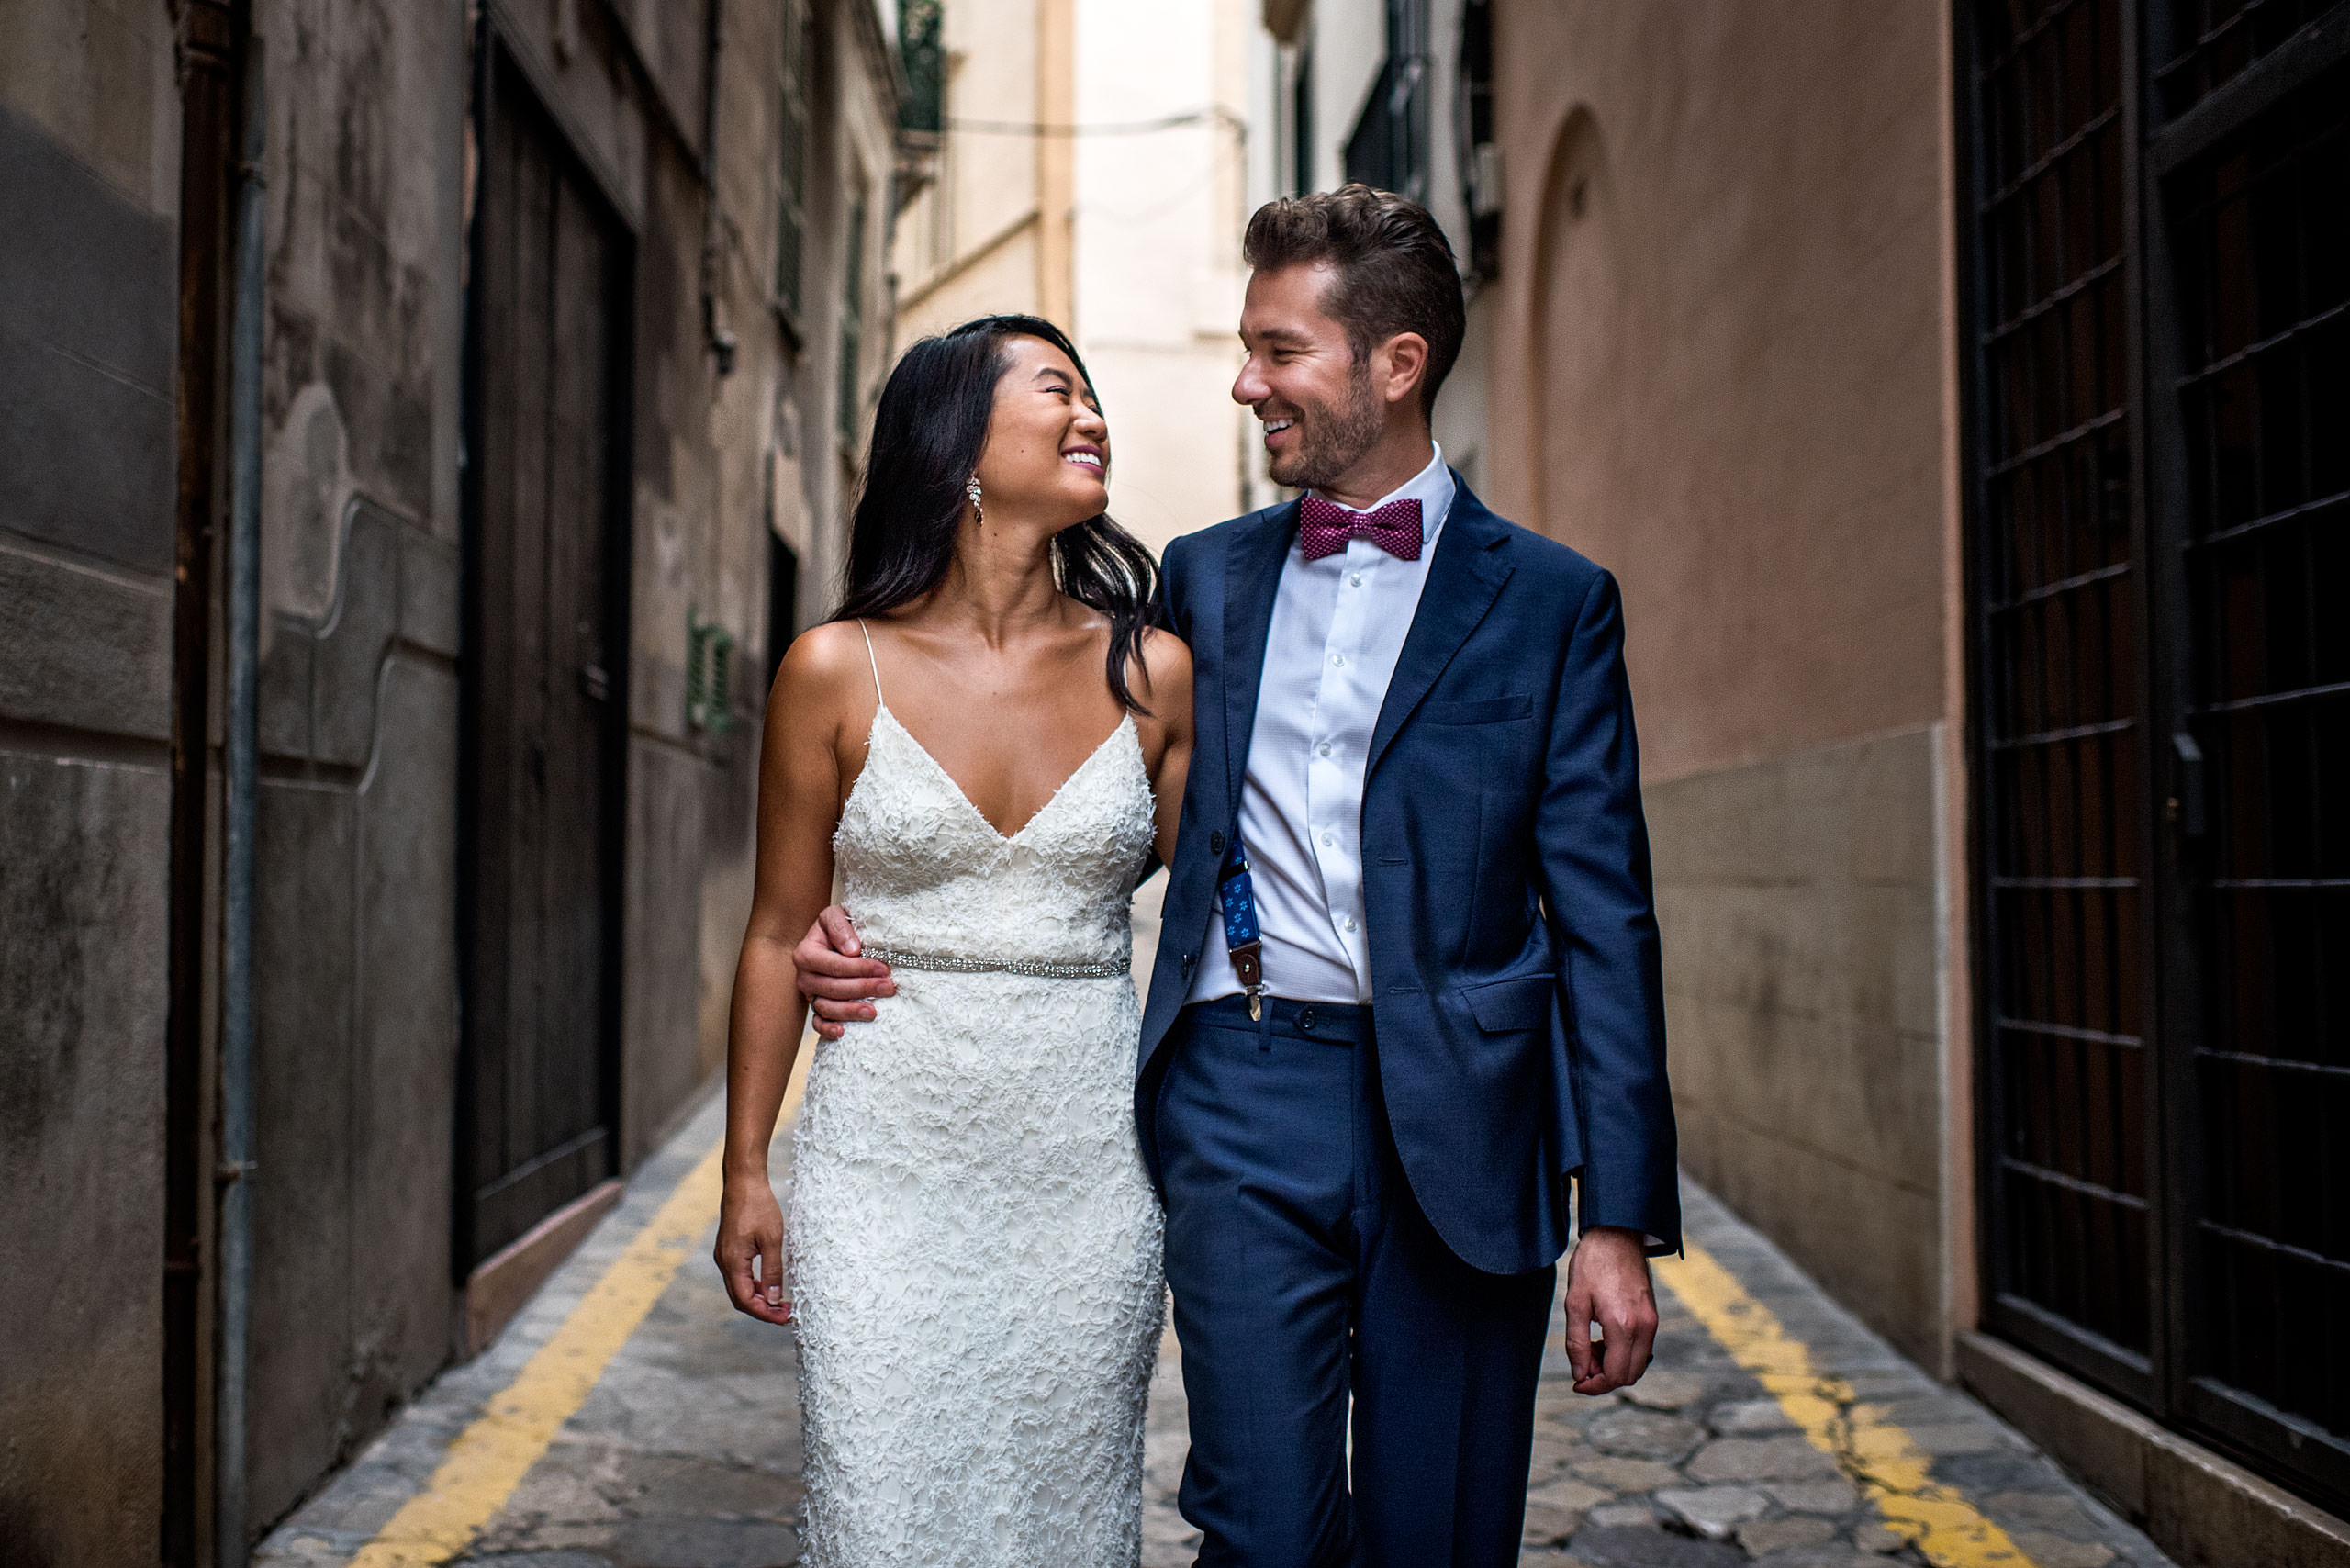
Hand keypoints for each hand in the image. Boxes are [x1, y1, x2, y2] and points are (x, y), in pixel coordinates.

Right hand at [714, 1175, 794, 1324]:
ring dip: (759, 1298)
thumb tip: (775, 1299)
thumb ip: (773, 1271)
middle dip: (763, 1310)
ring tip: (781, 1302)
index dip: (765, 1313)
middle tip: (786, 1313)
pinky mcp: (728, 1250)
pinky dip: (753, 1285)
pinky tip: (769, 1285)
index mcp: (733, 1262)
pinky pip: (738, 1276)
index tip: (785, 1317)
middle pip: (740, 1299)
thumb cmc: (759, 1207)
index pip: (746, 1301)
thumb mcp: (773, 1239)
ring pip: (739, 1288)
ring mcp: (724, 1256)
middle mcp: (724, 1262)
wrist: (743, 1182)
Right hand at [795, 905, 893, 1040]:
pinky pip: (818, 1023)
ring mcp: (810, 994)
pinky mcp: (816, 1007)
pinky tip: (843, 1032)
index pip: (833, 965)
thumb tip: (852, 950)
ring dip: (851, 1011)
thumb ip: (840, 926)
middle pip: (832, 988)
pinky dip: (828, 1030)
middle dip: (863, 989)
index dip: (859, 969)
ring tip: (875, 1011)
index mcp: (806, 953)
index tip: (884, 969)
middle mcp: (804, 976)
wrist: (831, 936)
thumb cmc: (836, 926)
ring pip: (826, 1008)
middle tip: (889, 988)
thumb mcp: (835, 914)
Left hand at [1564, 1224, 1658, 1394]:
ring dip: (1614, 1365)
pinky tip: (1603, 1338)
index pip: (1616, 1375)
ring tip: (1589, 1346)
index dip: (1595, 1386)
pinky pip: (1641, 1349)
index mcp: (1623, 1325)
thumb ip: (1576, 1343)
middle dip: (1604, 1377)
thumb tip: (1580, 1374)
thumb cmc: (1592, 1264)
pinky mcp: (1653, 1316)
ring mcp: (1652, 1322)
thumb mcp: (1574, 1303)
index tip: (1577, 1382)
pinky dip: (1623, 1353)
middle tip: (1581, 1361)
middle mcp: (1644, 1327)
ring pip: (1638, 1364)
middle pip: (1630, 1375)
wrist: (1617, 1234)